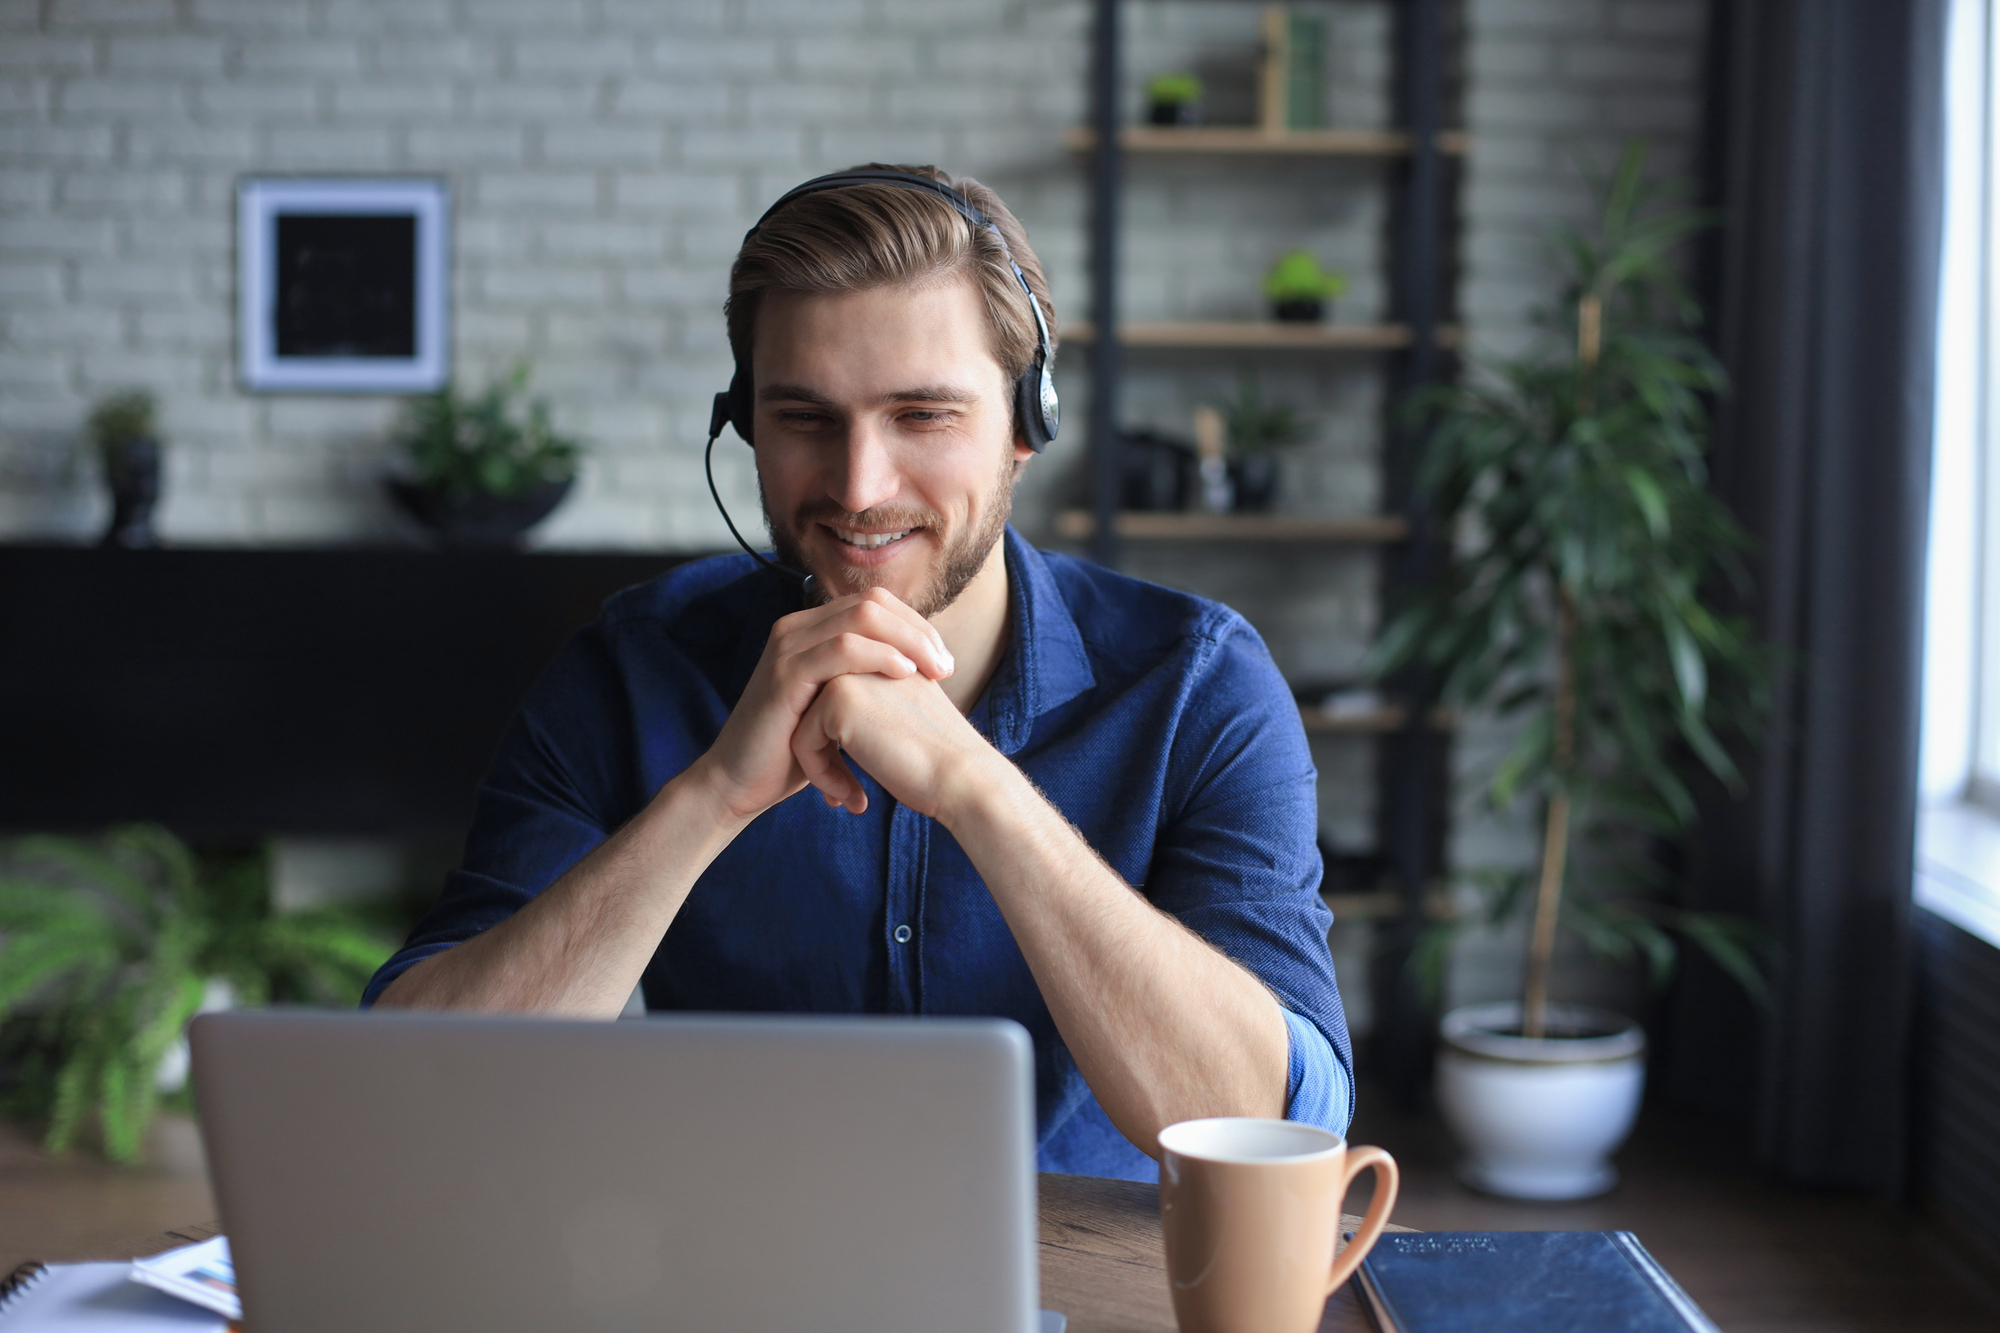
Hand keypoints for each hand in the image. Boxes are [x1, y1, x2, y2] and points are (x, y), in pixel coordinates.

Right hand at [691, 587, 954, 821]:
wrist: (740, 783)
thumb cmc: (792, 752)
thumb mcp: (835, 708)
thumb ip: (864, 683)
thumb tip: (915, 675)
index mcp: (810, 630)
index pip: (875, 604)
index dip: (915, 625)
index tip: (944, 660)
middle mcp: (797, 628)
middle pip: (873, 603)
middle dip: (919, 630)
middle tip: (947, 666)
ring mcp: (788, 646)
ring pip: (862, 617)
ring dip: (909, 641)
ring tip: (936, 672)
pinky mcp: (785, 673)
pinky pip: (842, 649)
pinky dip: (880, 656)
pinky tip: (905, 673)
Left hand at [790, 667, 996, 820]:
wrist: (962, 778)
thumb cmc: (939, 761)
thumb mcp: (906, 717)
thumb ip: (875, 706)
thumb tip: (838, 725)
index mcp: (887, 656)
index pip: (836, 699)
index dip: (842, 743)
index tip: (861, 777)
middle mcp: (866, 655)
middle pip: (815, 708)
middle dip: (824, 751)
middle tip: (848, 792)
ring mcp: (849, 672)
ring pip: (803, 723)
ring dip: (820, 765)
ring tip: (847, 795)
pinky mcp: (837, 699)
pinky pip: (803, 741)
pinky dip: (820, 774)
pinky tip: (851, 797)